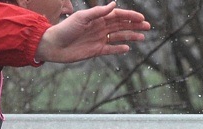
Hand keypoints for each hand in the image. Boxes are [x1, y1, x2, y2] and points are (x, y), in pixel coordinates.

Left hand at [34, 2, 149, 63]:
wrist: (54, 45)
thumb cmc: (65, 28)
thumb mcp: (82, 17)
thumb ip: (98, 12)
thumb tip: (114, 5)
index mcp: (97, 18)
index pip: (118, 16)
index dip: (130, 16)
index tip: (142, 18)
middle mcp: (100, 27)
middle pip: (121, 25)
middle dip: (135, 25)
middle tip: (148, 27)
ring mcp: (99, 39)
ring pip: (119, 36)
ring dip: (131, 36)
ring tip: (143, 37)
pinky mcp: (96, 50)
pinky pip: (110, 49)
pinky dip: (119, 48)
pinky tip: (128, 48)